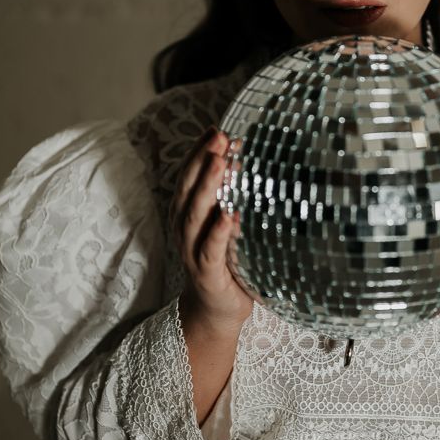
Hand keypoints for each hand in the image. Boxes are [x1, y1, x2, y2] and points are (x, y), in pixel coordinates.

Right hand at [170, 126, 252, 329]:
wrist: (217, 309)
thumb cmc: (227, 263)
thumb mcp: (229, 227)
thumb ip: (234, 200)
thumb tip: (254, 168)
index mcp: (188, 215)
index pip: (189, 177)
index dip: (200, 152)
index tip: (218, 130)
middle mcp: (185, 229)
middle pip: (188, 189)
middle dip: (203, 160)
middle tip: (220, 137)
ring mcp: (192, 251)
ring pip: (194, 215)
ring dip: (207, 187)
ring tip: (222, 163)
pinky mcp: (206, 273)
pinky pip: (210, 250)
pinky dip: (219, 232)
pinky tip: (229, 215)